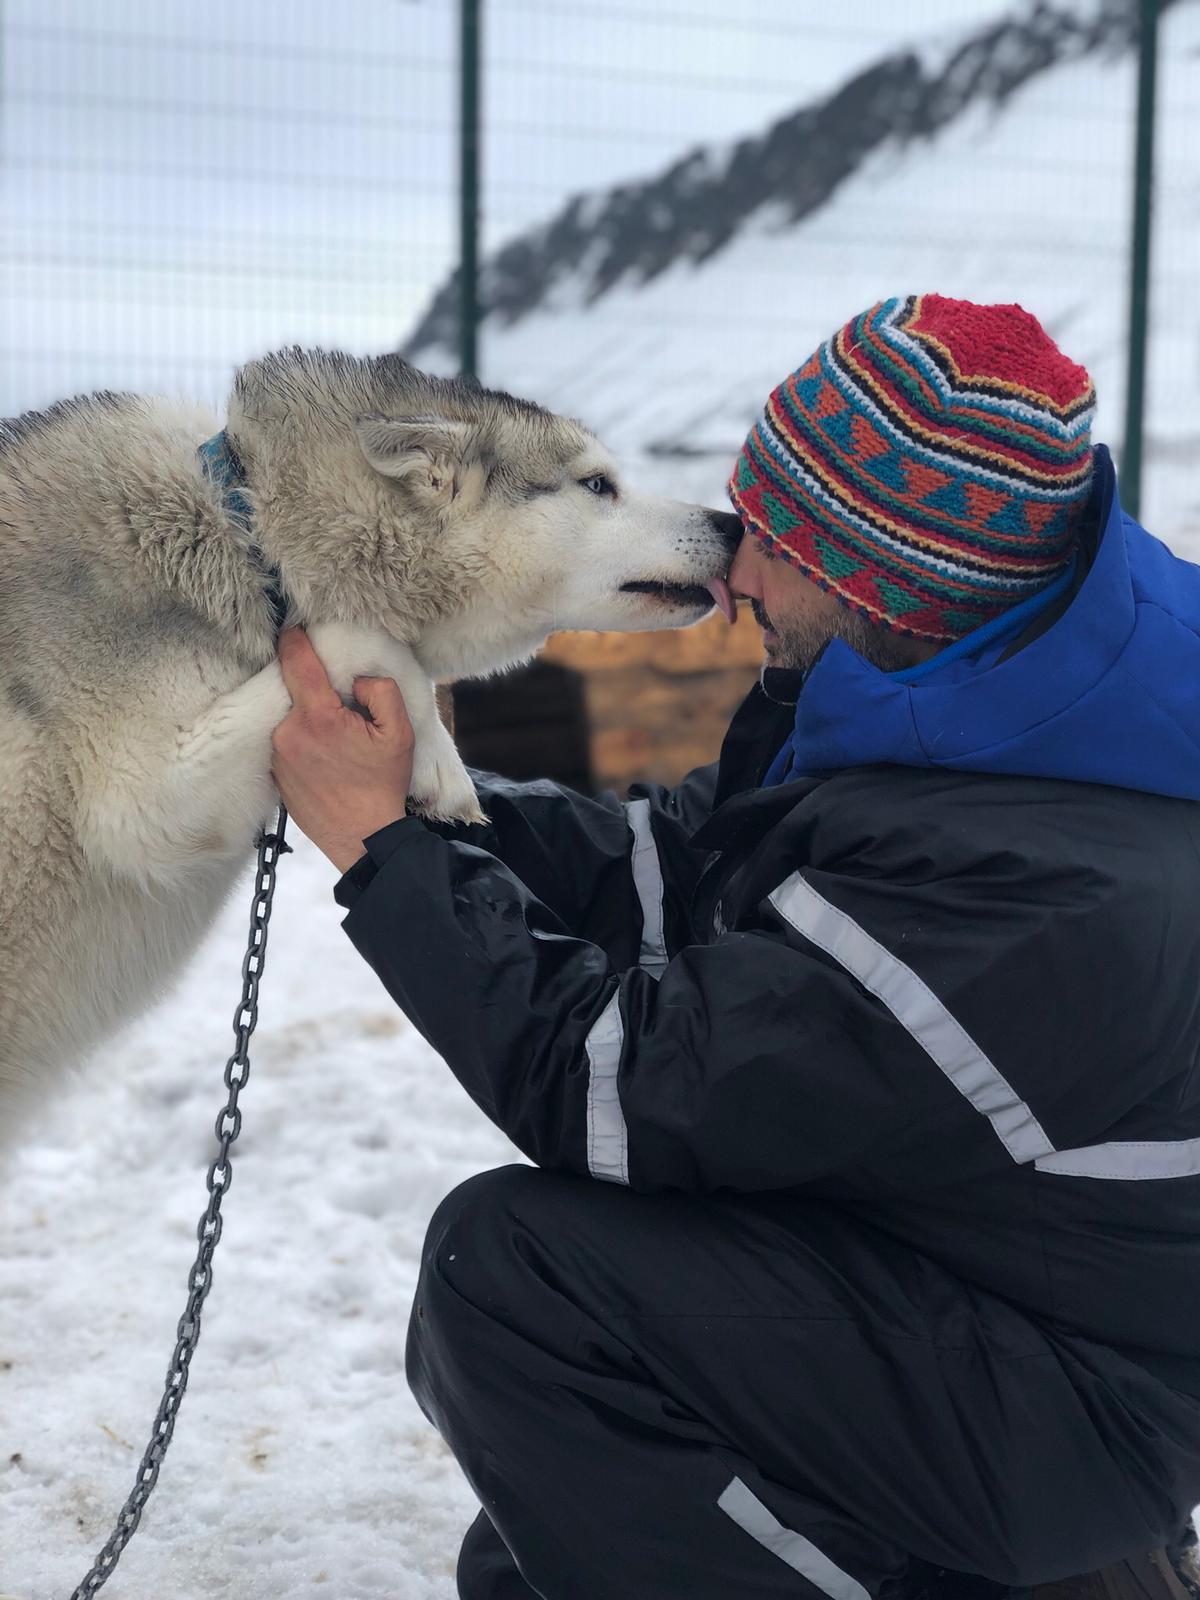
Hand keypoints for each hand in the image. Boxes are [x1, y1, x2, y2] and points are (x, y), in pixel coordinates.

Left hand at [272, 628, 414, 872]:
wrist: (364, 839)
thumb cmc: (383, 786)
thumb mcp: (400, 733)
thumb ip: (381, 691)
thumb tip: (358, 678)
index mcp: (317, 717)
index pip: (295, 661)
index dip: (295, 639)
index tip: (295, 629)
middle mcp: (287, 733)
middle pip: (291, 689)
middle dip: (312, 688)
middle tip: (339, 704)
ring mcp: (276, 755)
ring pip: (287, 716)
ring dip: (306, 716)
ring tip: (335, 739)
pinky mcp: (274, 773)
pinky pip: (285, 741)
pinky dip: (300, 740)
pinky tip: (323, 758)